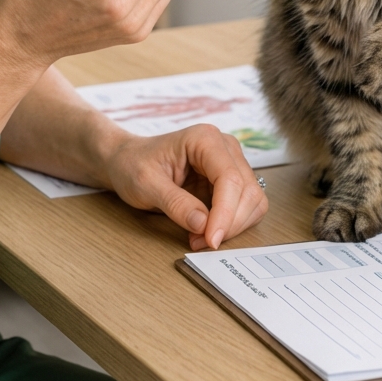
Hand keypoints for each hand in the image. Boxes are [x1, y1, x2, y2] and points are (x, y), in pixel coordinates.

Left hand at [104, 126, 267, 250]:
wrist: (128, 161)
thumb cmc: (134, 164)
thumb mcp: (146, 184)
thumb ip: (175, 203)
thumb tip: (203, 224)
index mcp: (205, 139)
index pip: (230, 178)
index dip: (226, 213)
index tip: (211, 239)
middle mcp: (225, 147)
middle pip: (247, 191)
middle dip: (230, 223)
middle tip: (200, 242)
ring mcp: (231, 163)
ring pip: (253, 201)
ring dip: (233, 226)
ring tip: (200, 237)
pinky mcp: (230, 181)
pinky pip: (245, 208)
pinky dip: (231, 225)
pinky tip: (206, 230)